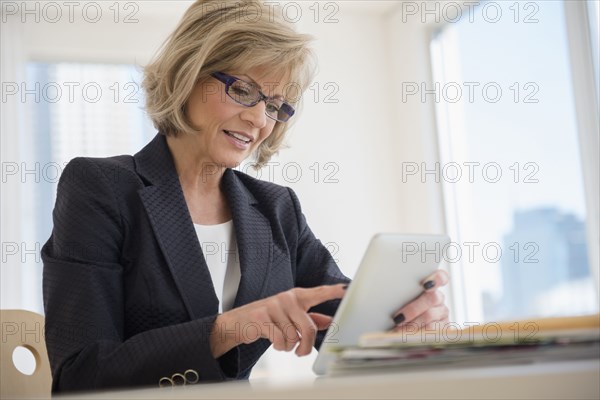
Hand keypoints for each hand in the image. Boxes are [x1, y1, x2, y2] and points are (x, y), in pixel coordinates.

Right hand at [210, 284, 345, 357]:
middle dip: (305, 346)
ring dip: (289, 346)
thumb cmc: (270, 318)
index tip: (346, 289)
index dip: (334, 291)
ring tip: (282, 342)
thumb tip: (331, 321)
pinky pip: (280, 340)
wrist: (240, 321)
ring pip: (293, 337)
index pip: (319, 293)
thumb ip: (311, 318)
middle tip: (300, 351)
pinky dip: (279, 347)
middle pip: (309, 328)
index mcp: (297, 296)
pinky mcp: (262, 316)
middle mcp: (287, 298)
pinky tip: (274, 342)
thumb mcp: (291, 316)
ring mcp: (274, 306)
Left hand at [392, 269, 449, 330]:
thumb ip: (402, 294)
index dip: (437, 279)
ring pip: (430, 316)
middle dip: (413, 309)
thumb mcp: (401, 300)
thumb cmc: (400, 311)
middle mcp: (439, 298)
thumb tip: (390, 291)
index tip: (426, 285)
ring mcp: (442, 313)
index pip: (441, 277)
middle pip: (432, 298)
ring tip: (398, 329)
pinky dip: (416, 334)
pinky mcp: (443, 328)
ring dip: (412, 324)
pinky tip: (406, 336)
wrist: (406, 332)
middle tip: (398, 318)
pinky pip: (432, 331)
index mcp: (430, 287)